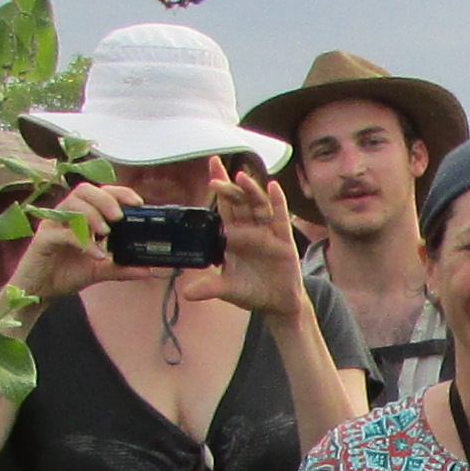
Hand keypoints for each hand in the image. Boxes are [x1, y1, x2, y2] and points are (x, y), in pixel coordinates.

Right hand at [13, 179, 137, 300]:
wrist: (39, 291)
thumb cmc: (64, 274)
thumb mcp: (98, 270)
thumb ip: (120, 267)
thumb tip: (146, 270)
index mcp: (81, 216)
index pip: (100, 192)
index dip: (119, 193)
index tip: (137, 203)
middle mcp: (66, 214)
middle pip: (84, 190)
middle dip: (105, 199)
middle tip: (118, 217)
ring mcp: (53, 224)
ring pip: (72, 204)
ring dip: (93, 215)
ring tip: (106, 233)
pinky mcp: (43, 239)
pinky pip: (63, 232)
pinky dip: (82, 240)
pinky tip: (95, 254)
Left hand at [184, 165, 315, 323]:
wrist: (276, 304)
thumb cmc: (252, 290)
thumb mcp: (226, 289)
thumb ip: (207, 287)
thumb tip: (186, 293)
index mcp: (234, 236)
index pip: (225, 206)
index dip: (219, 187)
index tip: (211, 166)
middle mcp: (250, 230)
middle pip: (239, 202)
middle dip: (228, 188)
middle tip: (215, 179)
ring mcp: (267, 233)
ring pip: (258, 206)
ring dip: (250, 191)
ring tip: (241, 177)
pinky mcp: (283, 241)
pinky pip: (280, 218)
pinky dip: (278, 202)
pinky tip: (273, 187)